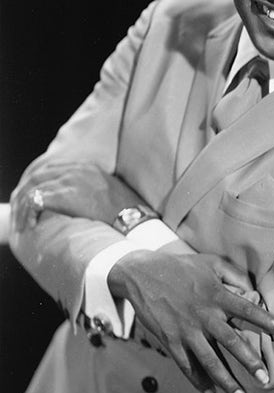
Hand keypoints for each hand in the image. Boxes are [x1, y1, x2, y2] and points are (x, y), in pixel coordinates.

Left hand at [13, 162, 145, 229]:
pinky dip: (28, 213)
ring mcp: (70, 180)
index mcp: (87, 167)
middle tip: (21, 212)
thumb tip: (80, 199)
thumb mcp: (110, 191)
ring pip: (33, 188)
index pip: (51, 168)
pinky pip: (35, 200)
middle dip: (25, 194)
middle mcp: (77, 169)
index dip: (37, 183)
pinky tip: (30, 225)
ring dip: (23, 207)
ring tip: (22, 223)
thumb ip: (93, 188)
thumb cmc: (127, 211)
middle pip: (38, 176)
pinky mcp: (65, 195)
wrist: (134, 218)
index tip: (32, 198)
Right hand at [109, 251, 273, 392]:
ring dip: (226, 381)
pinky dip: (198, 381)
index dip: (269, 322)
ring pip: (210, 361)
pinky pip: (186, 365)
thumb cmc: (182, 267)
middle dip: (250, 362)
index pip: (249, 310)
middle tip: (266, 379)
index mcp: (218, 296)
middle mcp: (205, 316)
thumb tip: (253, 290)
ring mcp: (186, 331)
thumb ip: (235, 275)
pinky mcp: (170, 341)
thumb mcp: (212, 263)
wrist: (142, 273)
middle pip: (232, 342)